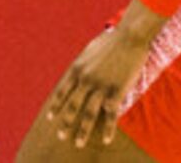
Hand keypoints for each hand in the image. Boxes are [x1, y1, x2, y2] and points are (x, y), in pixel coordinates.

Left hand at [41, 13, 157, 147]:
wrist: (130, 36)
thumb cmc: (111, 41)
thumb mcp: (89, 50)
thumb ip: (82, 64)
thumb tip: (76, 72)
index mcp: (77, 68)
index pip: (62, 91)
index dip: (56, 105)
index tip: (50, 117)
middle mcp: (86, 79)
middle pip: (73, 106)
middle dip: (65, 122)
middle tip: (60, 136)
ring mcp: (101, 86)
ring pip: (88, 114)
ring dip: (83, 131)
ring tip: (78, 144)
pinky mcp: (116, 91)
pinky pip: (110, 114)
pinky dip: (107, 129)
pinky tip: (106, 140)